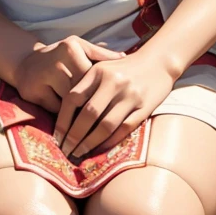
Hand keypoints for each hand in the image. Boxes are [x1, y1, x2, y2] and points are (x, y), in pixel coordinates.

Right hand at [14, 35, 125, 113]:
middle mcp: (57, 61)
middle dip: (91, 105)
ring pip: (68, 103)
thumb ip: (101, 54)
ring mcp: (42, 76)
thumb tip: (125, 57)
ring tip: (89, 123)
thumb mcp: (80, 48)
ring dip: (77, 113)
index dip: (101, 91)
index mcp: (71, 49)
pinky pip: (54, 109)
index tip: (113, 103)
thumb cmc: (61, 57)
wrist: (26, 62)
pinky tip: (67, 120)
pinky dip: (61, 115)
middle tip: (104, 119)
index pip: (92, 76)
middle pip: (81, 91)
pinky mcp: (32, 91)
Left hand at [54, 50, 175, 157]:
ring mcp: (130, 95)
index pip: (74, 98)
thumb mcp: (102, 68)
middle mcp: (113, 82)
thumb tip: (65, 117)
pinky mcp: (144, 107)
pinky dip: (110, 142)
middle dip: (74, 136)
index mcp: (98, 71)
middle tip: (66, 150)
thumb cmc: (123, 68)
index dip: (63, 120)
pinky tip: (100, 149)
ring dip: (90, 143)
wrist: (158, 61)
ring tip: (80, 153)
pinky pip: (124, 129)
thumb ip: (85, 86)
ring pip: (106, 125)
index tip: (57, 137)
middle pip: (88, 114)